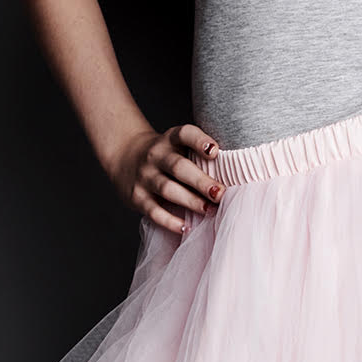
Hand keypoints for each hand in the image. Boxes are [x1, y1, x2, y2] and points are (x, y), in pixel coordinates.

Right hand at [106, 123, 225, 233]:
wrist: (125, 156)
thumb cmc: (166, 154)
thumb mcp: (178, 143)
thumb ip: (200, 153)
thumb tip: (236, 173)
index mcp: (170, 139)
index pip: (185, 134)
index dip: (200, 141)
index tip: (215, 151)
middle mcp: (156, 155)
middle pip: (178, 167)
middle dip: (201, 181)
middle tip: (220, 193)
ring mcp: (145, 176)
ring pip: (167, 189)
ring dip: (190, 201)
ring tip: (210, 210)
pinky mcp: (137, 197)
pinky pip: (153, 211)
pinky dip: (169, 221)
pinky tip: (186, 227)